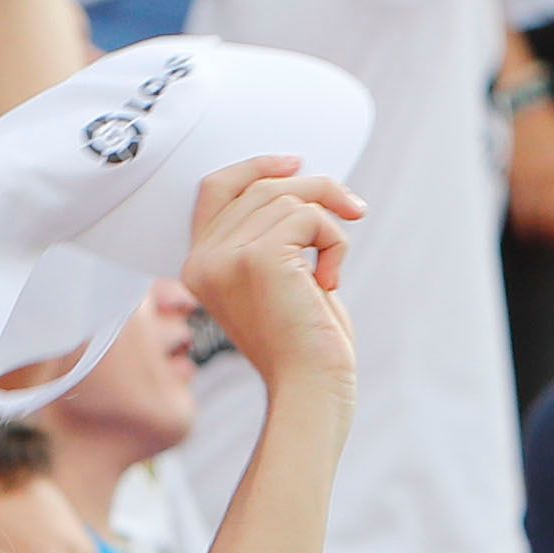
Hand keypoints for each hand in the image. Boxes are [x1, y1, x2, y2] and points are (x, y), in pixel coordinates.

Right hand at [179, 156, 365, 388]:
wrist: (310, 389)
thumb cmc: (304, 343)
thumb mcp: (279, 279)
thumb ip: (271, 233)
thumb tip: (298, 179)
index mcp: (199, 266)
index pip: (216, 189)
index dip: (256, 167)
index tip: (298, 163)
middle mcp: (203, 259)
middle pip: (261, 187)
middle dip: (316, 192)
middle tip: (354, 211)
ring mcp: (226, 258)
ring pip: (289, 198)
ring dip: (328, 226)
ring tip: (331, 271)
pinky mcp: (259, 259)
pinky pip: (309, 217)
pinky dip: (335, 242)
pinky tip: (331, 282)